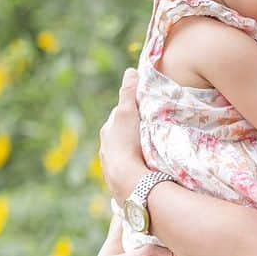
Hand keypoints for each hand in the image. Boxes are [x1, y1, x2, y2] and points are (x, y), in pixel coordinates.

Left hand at [100, 68, 148, 204]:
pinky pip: (130, 171)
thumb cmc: (127, 144)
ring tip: (150, 152)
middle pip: (121, 135)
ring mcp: (112, 168)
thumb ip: (128, 93)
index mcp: (107, 132)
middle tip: (150, 131)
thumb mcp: (128, 113)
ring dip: (135, 152)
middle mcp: (106, 150)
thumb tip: (130, 71)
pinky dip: (136, 168)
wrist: (128, 181)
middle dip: (132, 133)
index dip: (131, 111)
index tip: (144, 110)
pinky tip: (146, 170)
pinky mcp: (120, 184)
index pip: (119, 116)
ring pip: (125, 154)